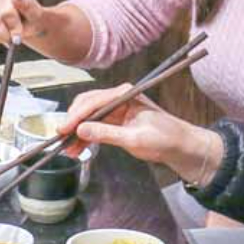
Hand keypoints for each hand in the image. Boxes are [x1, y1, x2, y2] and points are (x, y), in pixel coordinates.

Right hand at [0, 0, 49, 45]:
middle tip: (16, 37)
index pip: (6, 10)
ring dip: (1, 36)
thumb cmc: (32, 17)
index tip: (20, 33)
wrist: (27, 22)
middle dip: (7, 32)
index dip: (13, 24)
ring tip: (10, 35)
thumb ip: (28, 6)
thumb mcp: (36, 13)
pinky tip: (2, 34)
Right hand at [60, 84, 220, 183]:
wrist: (182, 147)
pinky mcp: (116, 121)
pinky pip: (94, 125)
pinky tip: (78, 147)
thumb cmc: (166, 139)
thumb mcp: (135, 138)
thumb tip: (81, 130)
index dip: (75, 116)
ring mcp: (116, 109)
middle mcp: (118, 98)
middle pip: (86, 105)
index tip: (63, 130)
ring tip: (68, 149)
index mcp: (125, 95)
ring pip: (88, 116)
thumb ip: (106, 133)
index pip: (93, 102)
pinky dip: (85, 136)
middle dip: (73, 122)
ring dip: (77, 131)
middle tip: (61, 139)